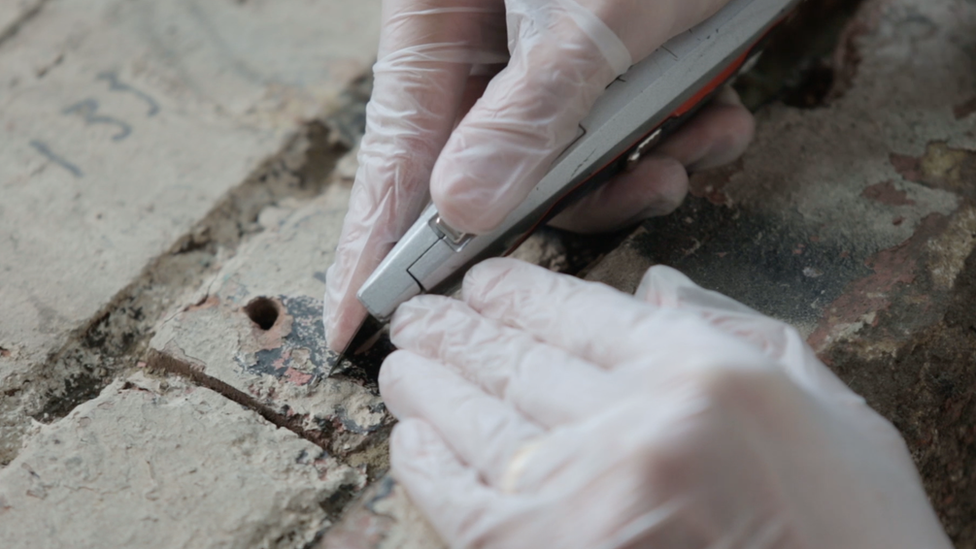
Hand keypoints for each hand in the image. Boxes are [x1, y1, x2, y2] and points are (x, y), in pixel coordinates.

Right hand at [323, 0, 754, 351]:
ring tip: (689, 155)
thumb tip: (460, 210)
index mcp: (438, 26)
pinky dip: (669, 141)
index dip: (368, 251)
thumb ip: (528, 112)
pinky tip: (715, 119)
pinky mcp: (599, 66)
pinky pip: (612, 135)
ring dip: (634, 176)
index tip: (349, 327)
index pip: (391, 162)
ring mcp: (540, 61)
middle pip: (484, 174)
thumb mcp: (590, 18)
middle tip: (623, 207)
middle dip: (563, 206)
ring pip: (560, 164)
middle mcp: (481, 51)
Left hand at [380, 258, 951, 548]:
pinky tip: (413, 436)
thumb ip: (733, 331)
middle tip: (419, 314)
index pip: (577, 311)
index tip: (483, 283)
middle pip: (514, 358)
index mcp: (700, 374)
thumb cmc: (850, 529)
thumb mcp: (826, 409)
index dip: (516, 291)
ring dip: (427, 384)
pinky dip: (425, 462)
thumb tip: (652, 289)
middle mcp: (631, 427)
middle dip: (454, 329)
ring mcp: (580, 499)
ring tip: (404, 362)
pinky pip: (460, 500)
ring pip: (475, 418)